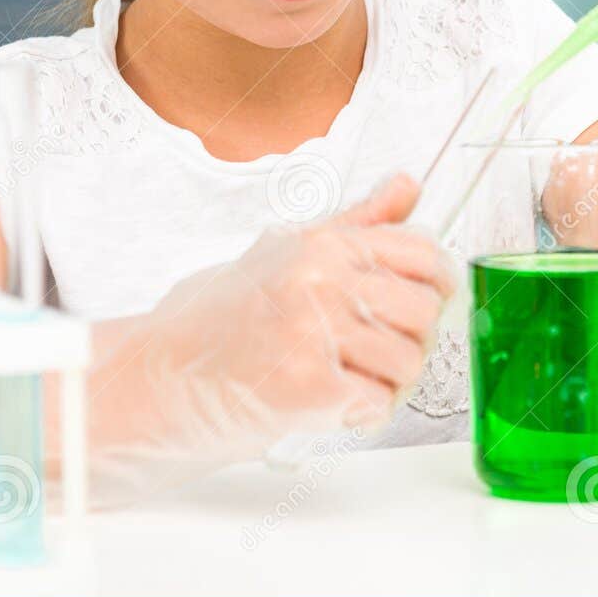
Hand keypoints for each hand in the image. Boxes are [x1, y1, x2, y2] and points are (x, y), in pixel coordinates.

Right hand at [85, 173, 453, 500]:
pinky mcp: (309, 386)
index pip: (423, 253)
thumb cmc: (222, 317)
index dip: (435, 283)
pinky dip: (363, 410)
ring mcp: (315, 332)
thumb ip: (358, 223)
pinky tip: (329, 400)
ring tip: (346, 376)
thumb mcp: (287, 250)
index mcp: (323, 244)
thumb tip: (407, 185)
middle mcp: (321, 280)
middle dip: (410, 337)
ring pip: (409, 360)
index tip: (425, 299)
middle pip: (424, 311)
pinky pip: (379, 401)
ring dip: (388, 379)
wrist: (162, 374)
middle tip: (372, 349)